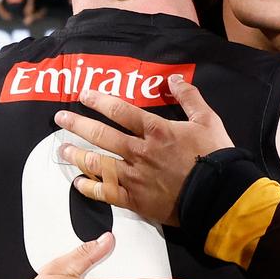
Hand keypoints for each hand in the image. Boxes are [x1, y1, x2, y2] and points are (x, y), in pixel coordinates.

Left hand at [55, 75, 233, 224]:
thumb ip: (189, 97)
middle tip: (60, 119)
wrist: (219, 197)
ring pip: (98, 164)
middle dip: (77, 125)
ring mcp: (135, 177)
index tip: (83, 96)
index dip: (98, 101)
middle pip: (101, 135)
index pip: (119, 110)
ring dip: (78, 155)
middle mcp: (139, 152)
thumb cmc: (215, 158)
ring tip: (64, 149)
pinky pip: (106, 193)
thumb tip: (174, 78)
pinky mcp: (136, 200)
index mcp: (156, 130)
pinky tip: (78, 183)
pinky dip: (90, 188)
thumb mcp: (207, 120)